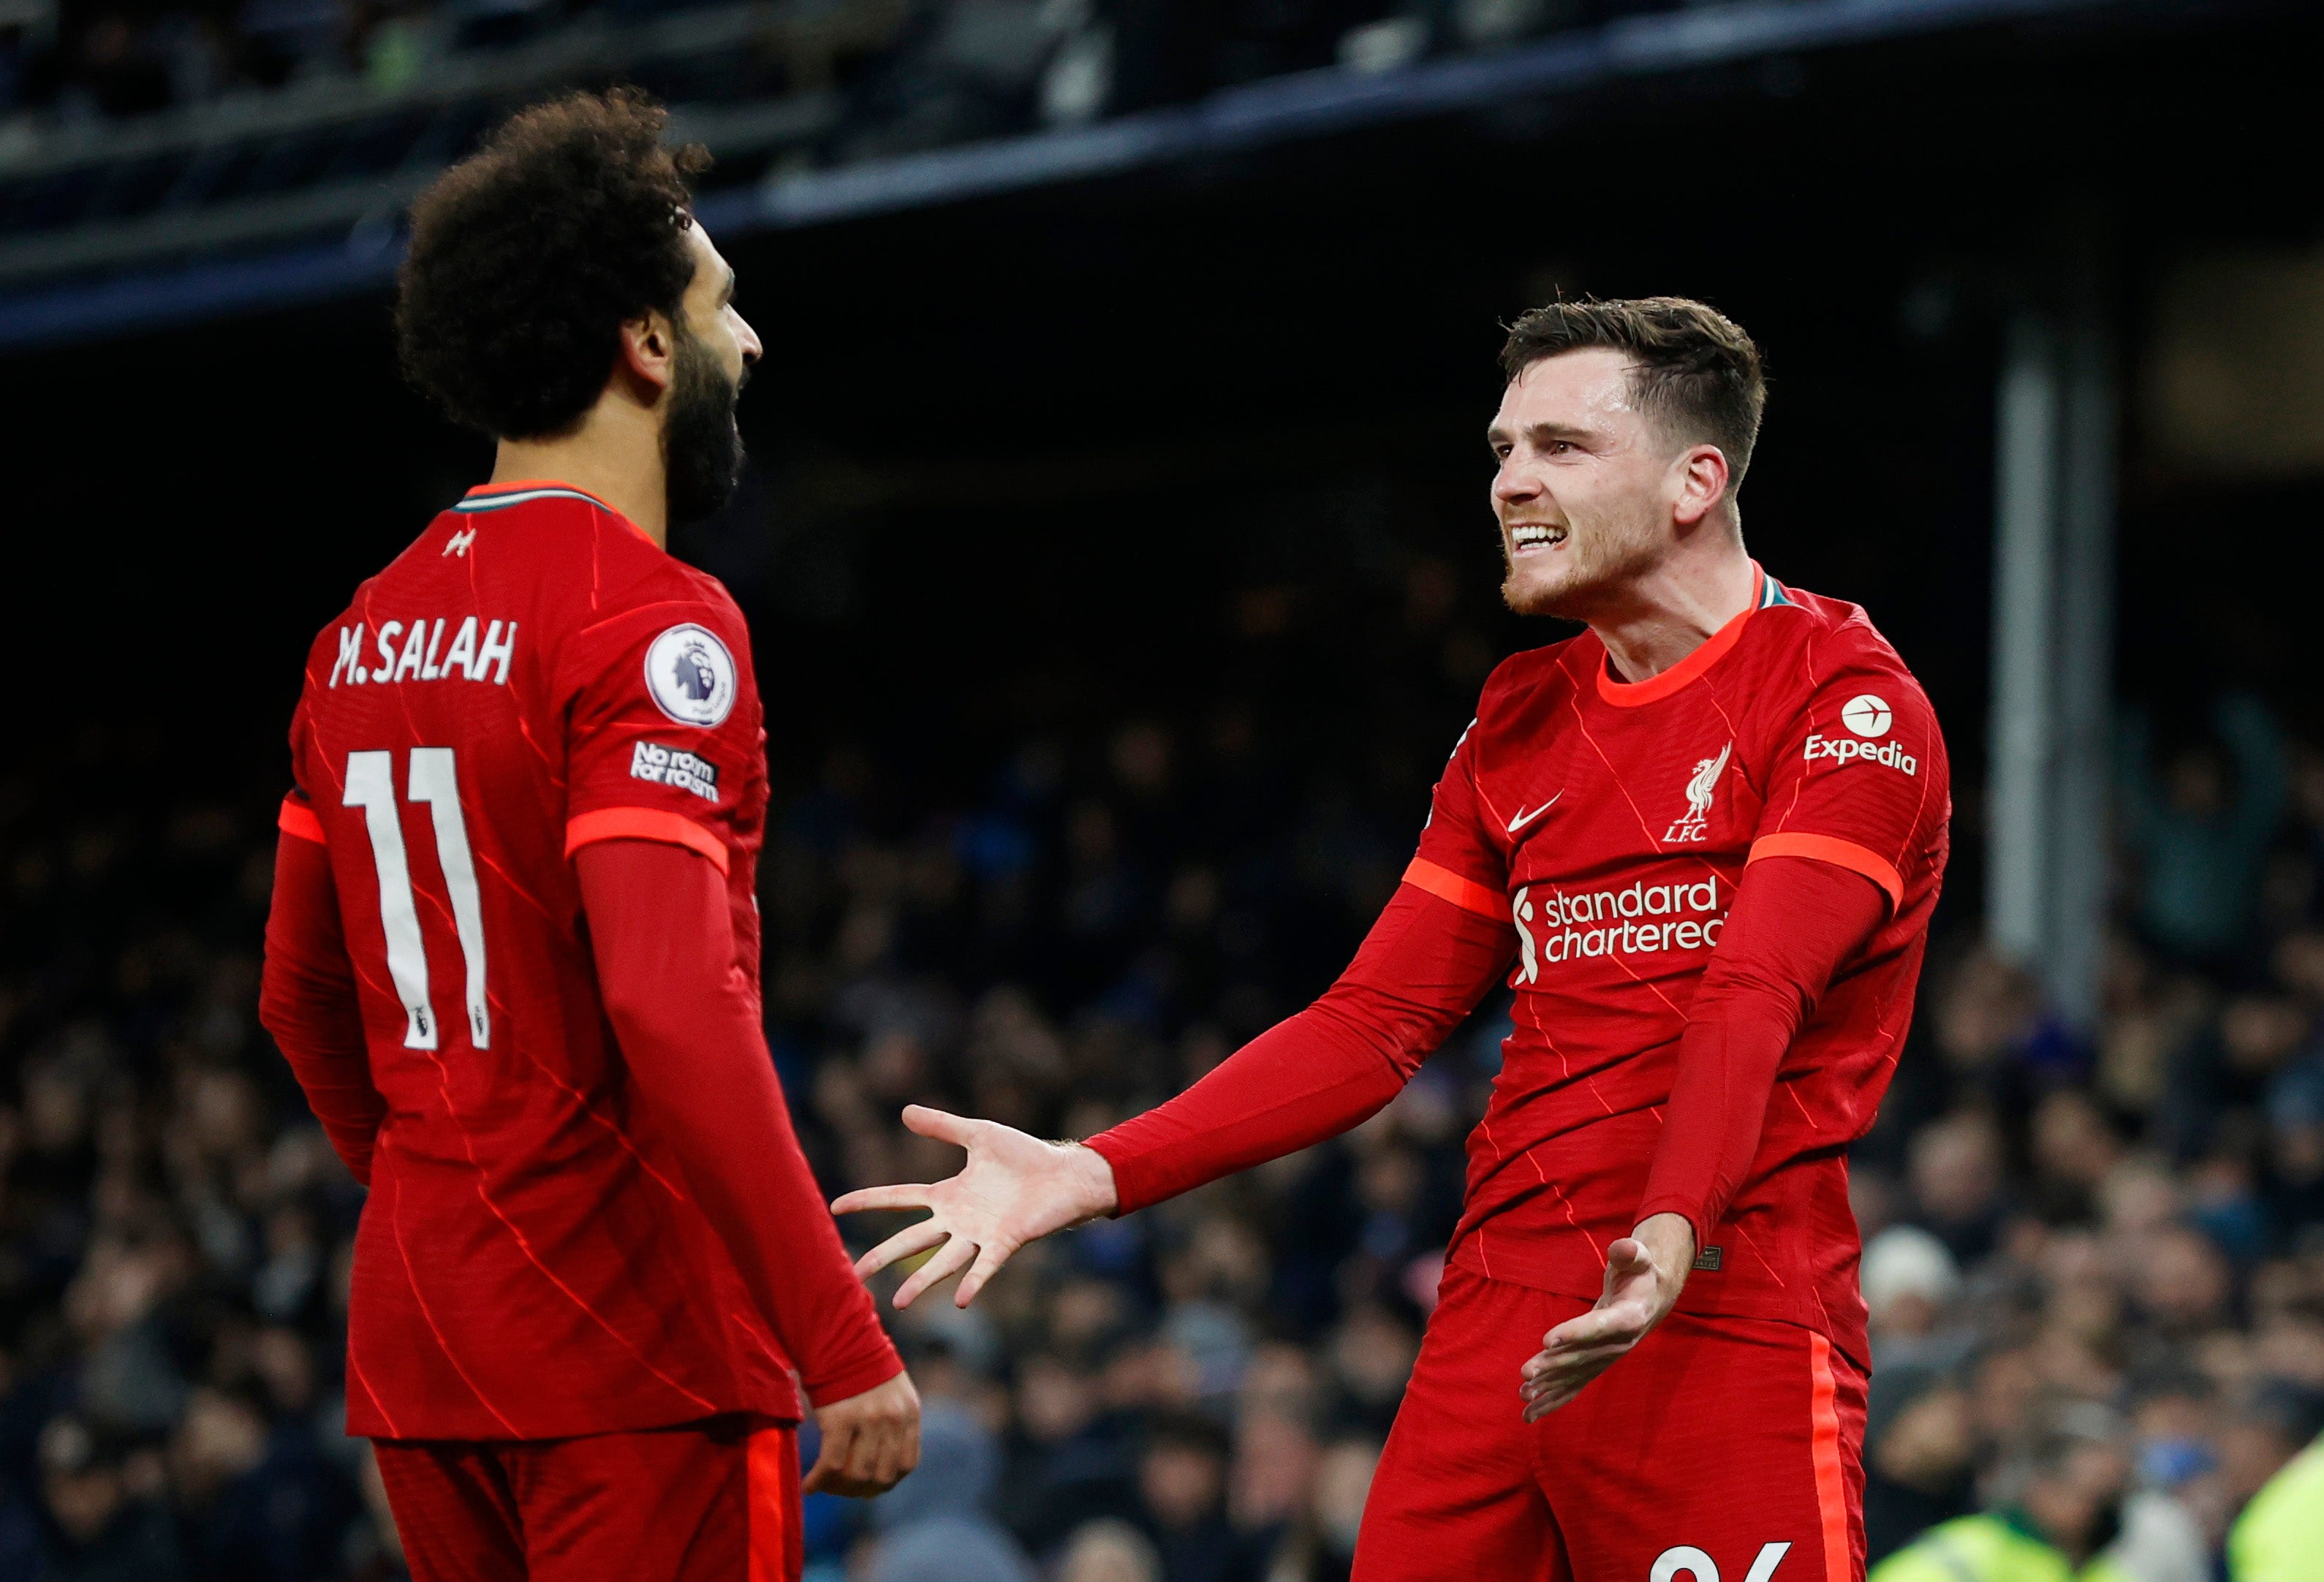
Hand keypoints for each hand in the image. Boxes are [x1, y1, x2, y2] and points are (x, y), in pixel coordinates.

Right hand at [803, 1370, 920, 1496]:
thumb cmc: (859, 1366)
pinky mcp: (840, 1419)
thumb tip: (879, 1462)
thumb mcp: (892, 1392)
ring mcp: (868, 1420)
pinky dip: (819, 1480)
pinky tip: (808, 1485)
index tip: (867, 1485)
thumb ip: (893, 1423)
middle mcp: (893, 1418)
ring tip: (823, 1484)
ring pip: (857, 1475)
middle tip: (841, 1488)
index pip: (906, 1465)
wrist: (836, 1339)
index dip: (886, 1482)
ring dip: (838, 1488)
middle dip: (860, 1490)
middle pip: (882, 1476)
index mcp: (909, 1412)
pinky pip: (831, 1464)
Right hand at [830, 1105, 1118, 1309]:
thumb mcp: (978, 1135)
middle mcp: (958, 1219)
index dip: (867, 1201)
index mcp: (947, 1194)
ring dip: (921, 1281)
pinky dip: (973, 1281)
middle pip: (911, 1239)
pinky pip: (985, 1265)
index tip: (834, 1207)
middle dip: (882, 1256)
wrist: (1064, 1174)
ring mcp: (980, 1234)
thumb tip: (905, 1111)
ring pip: (942, 1260)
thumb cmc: (1024, 1155)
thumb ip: (943, 1125)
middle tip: (853, 1275)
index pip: (898, 1198)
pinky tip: (959, 1299)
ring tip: (898, 1303)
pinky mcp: (1007, 1241)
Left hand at [1518, 1212, 1693, 1420]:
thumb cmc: (1639, 1272)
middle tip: (1526, 1372)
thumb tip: (1624, 1247)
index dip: (1575, 1333)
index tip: (1547, 1340)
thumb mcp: (1638, 1257)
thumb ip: (1630, 1252)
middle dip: (1553, 1366)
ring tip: (1523, 1396)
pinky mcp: (1597, 1366)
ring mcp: (1608, 1358)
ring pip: (1576, 1375)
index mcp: (1630, 1316)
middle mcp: (1619, 1344)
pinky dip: (1553, 1399)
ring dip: (1549, 1387)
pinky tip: (1530, 1413)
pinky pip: (1575, 1385)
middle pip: (1583, 1356)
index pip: (1600, 1326)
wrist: (1651, 1297)